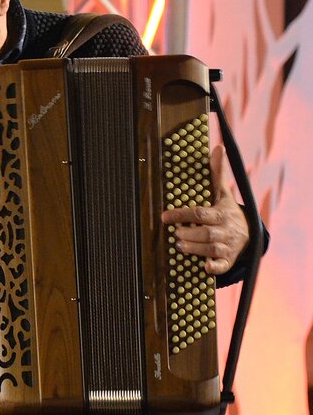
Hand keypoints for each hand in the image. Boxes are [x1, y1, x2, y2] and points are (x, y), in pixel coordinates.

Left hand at [161, 144, 249, 275]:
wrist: (249, 234)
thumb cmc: (228, 211)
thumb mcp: (223, 193)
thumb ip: (217, 173)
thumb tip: (217, 147)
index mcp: (221, 213)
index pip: (200, 213)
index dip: (182, 214)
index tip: (165, 216)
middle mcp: (225, 230)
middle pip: (206, 233)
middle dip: (190, 233)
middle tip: (176, 233)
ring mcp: (227, 247)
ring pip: (210, 249)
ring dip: (194, 248)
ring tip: (179, 245)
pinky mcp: (227, 260)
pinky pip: (222, 266)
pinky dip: (214, 267)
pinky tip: (205, 267)